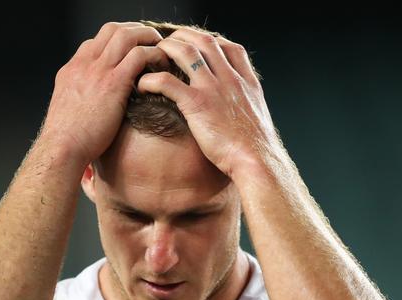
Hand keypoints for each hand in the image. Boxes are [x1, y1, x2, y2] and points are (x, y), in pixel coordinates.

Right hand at [40, 22, 168, 164]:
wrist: (62, 148)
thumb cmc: (67, 140)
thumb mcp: (69, 111)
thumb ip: (82, 99)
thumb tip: (96, 105)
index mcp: (72, 70)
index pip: (95, 41)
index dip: (117, 42)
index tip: (131, 52)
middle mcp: (84, 64)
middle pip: (112, 29)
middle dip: (135, 31)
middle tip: (151, 43)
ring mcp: (98, 70)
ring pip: (127, 35)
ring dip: (147, 38)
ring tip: (161, 50)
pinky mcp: (113, 83)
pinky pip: (139, 56)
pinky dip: (154, 56)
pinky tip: (163, 67)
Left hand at [137, 28, 284, 177]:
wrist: (257, 161)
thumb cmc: (256, 150)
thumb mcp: (258, 120)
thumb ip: (246, 107)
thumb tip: (239, 113)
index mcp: (247, 83)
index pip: (231, 48)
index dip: (213, 42)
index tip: (199, 46)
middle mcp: (230, 79)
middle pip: (205, 40)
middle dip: (184, 36)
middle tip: (168, 44)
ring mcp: (213, 89)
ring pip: (185, 51)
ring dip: (166, 49)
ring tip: (153, 56)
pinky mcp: (197, 104)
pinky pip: (168, 82)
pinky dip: (151, 79)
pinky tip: (143, 84)